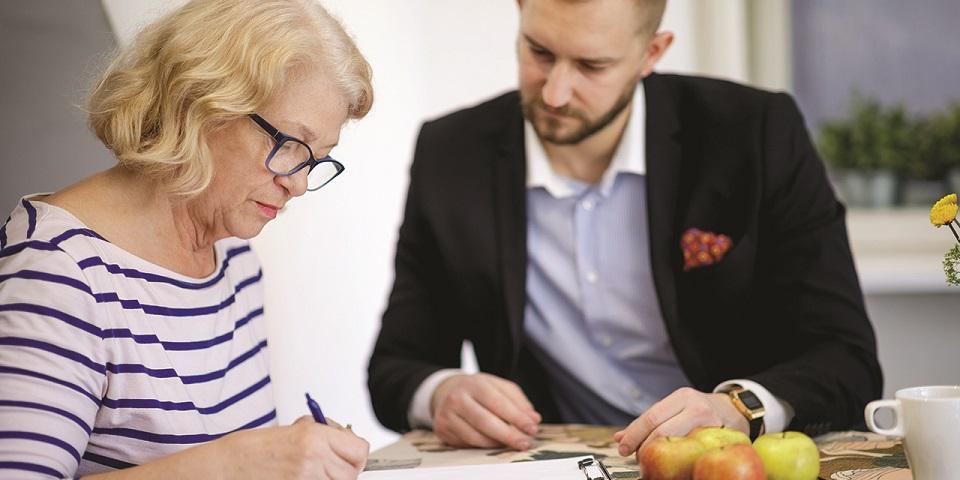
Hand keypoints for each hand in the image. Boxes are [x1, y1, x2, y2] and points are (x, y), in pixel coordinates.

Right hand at [215, 415, 368, 478]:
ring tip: (312, 473)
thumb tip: (348, 440)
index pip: (360, 450)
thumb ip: (325, 434)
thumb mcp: (295, 430)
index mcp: (314, 435)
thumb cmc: (256, 447)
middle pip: (352, 473)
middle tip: (329, 468)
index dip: (356, 455)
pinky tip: (302, 479)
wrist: (228, 464)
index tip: (350, 457)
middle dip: (344, 472)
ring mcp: (306, 477)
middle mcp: (313, 456)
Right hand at [431, 373, 541, 449]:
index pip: (498, 402)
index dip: (517, 417)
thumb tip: (533, 419)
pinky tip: (495, 444)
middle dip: (508, 435)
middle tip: (524, 443)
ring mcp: (447, 415)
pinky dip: (484, 446)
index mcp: (474, 383)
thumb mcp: (498, 387)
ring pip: (475, 436)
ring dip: (497, 443)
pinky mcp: (442, 430)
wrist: (445, 391)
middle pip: (485, 421)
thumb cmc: (477, 390)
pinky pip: (467, 443)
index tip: (532, 427)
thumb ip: (518, 401)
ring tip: (512, 444)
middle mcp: (457, 398)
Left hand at [613, 387, 746, 456]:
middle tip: (636, 458)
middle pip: (663, 430)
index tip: (622, 447)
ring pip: (679, 443)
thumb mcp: (675, 408)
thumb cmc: (700, 410)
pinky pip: (696, 452)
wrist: (737, 411)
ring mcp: (712, 423)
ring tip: (652, 462)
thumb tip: (619, 437)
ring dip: (661, 456)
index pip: (652, 417)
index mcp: (682, 397)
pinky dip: (681, 460)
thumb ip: (650, 421)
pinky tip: (673, 466)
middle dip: (645, 447)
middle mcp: (697, 407)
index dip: (634, 434)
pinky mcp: (724, 438)